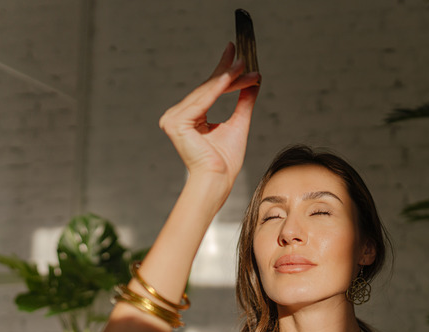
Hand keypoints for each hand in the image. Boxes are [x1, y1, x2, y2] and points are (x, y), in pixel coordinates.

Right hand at [159, 42, 259, 184]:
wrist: (218, 181)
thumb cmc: (225, 162)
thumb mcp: (238, 124)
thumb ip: (243, 103)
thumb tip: (254, 82)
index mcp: (187, 118)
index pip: (208, 90)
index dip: (222, 71)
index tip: (235, 55)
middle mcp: (176, 116)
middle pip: (207, 88)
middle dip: (227, 71)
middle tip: (241, 54)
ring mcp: (173, 119)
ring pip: (207, 92)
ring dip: (228, 78)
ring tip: (244, 65)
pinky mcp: (177, 123)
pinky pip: (202, 100)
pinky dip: (218, 88)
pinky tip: (230, 76)